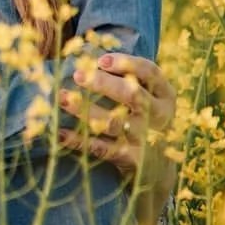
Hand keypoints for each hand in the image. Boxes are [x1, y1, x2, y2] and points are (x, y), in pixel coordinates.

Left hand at [57, 53, 177, 224]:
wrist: (159, 166)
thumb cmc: (144, 117)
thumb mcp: (148, 95)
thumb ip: (127, 76)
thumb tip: (87, 57)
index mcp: (165, 94)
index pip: (150, 72)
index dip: (126, 63)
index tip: (100, 60)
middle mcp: (159, 115)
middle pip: (133, 95)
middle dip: (104, 83)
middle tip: (78, 75)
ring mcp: (146, 139)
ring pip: (114, 122)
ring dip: (85, 110)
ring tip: (62, 98)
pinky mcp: (131, 158)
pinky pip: (101, 148)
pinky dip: (79, 141)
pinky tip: (59, 132)